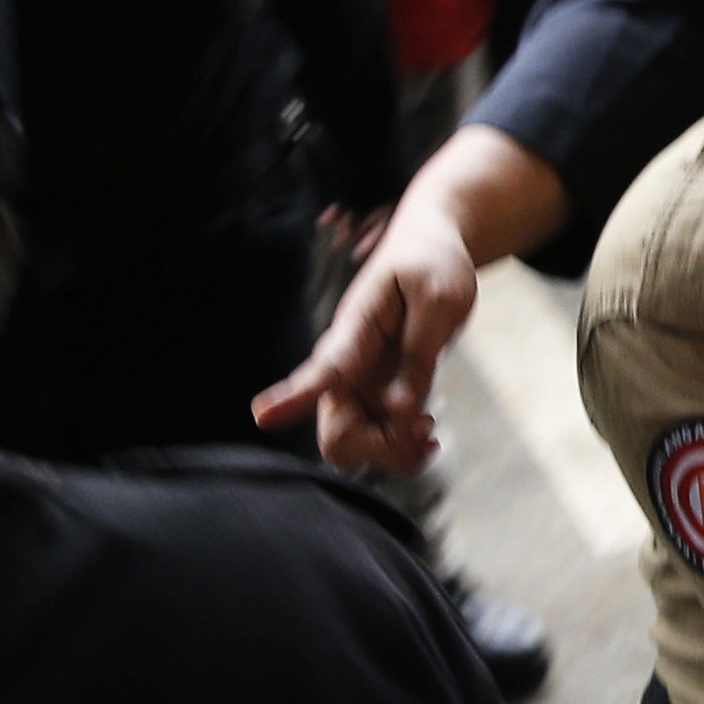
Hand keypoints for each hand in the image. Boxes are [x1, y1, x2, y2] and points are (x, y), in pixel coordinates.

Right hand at [251, 197, 479, 468]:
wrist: (428, 250)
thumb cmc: (431, 265)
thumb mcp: (440, 300)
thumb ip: (420, 356)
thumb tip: (401, 411)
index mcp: (355, 330)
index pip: (324, 369)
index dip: (294, 395)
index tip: (263, 416)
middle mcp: (347, 367)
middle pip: (337, 434)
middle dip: (380, 449)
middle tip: (428, 430)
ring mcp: (358, 384)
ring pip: (354, 445)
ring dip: (394, 453)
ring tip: (430, 435)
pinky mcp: (375, 394)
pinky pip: (377, 440)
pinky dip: (403, 448)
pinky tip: (427, 434)